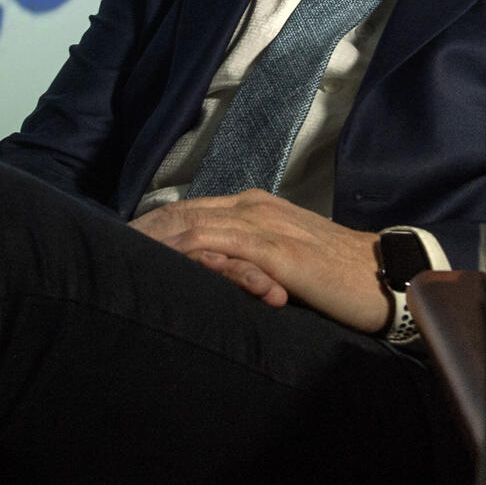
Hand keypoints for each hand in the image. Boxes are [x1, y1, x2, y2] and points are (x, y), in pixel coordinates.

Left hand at [131, 191, 388, 333]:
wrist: (384, 276)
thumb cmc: (334, 276)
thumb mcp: (280, 260)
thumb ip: (245, 257)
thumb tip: (207, 271)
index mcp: (251, 207)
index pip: (186, 212)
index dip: (148, 229)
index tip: (115, 247)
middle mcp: (252, 208)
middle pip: (180, 214)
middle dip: (140, 235)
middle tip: (101, 254)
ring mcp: (264, 226)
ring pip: (195, 227)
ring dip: (155, 244)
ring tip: (120, 261)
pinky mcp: (277, 253)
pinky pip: (224, 248)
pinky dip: (192, 255)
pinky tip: (166, 267)